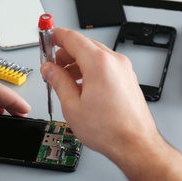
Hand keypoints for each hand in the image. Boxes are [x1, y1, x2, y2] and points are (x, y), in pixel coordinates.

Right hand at [40, 28, 156, 157]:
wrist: (134, 144)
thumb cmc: (109, 130)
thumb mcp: (72, 105)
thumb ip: (58, 81)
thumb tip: (50, 69)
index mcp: (99, 63)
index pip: (72, 38)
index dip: (55, 36)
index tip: (47, 37)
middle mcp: (114, 62)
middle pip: (84, 45)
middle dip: (65, 53)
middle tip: (51, 65)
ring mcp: (123, 69)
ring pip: (95, 55)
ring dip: (77, 62)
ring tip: (64, 79)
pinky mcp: (127, 78)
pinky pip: (105, 65)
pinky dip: (90, 69)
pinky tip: (80, 85)